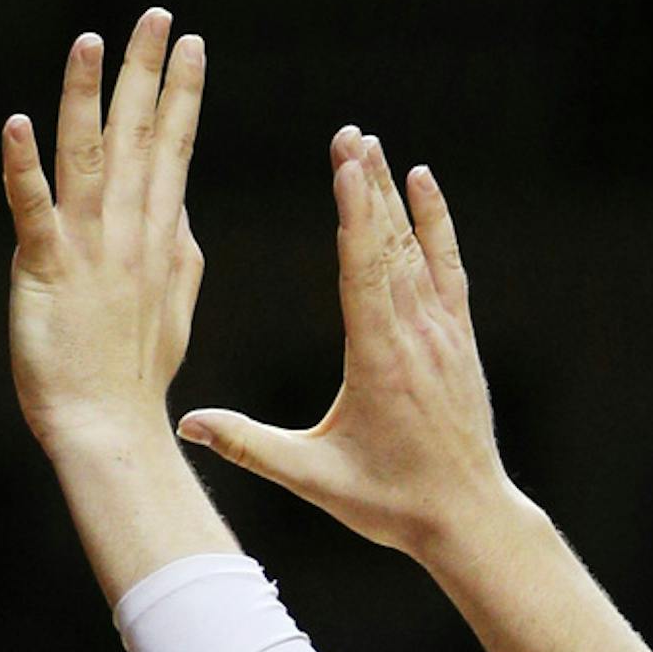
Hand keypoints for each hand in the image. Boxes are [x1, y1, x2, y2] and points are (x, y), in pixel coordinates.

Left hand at [1, 10, 206, 459]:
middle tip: (156, 15)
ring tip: (91, 41)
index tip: (191, 43)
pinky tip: (15, 122)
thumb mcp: (175, 303)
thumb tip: (181, 205)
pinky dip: (22, 166)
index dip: (181, 94)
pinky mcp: (46, 269)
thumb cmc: (136, 374)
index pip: (174, 149)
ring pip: (88, 157)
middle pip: (139, 137)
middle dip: (147, 73)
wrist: (109, 428)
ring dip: (88, 98)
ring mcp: (89, 248)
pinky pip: (32, 209)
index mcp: (159, 237)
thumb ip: (180, 248)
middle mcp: (128, 232)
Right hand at [180, 132, 519, 567]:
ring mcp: (443, 333)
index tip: (343, 161)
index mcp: (379, 360)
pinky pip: (447, 265)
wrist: (467, 518)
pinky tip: (421, 183)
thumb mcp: (313, 477)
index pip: (363, 269)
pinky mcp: (459, 338)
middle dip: (366, 184)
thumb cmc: (390, 503)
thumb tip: (185, 424)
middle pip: (387, 244)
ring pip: (415, 248)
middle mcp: (416, 335)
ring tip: (369, 143)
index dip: (353, 211)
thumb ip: (248, 446)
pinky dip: (435, 222)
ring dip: (391, 194)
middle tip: (346, 133)